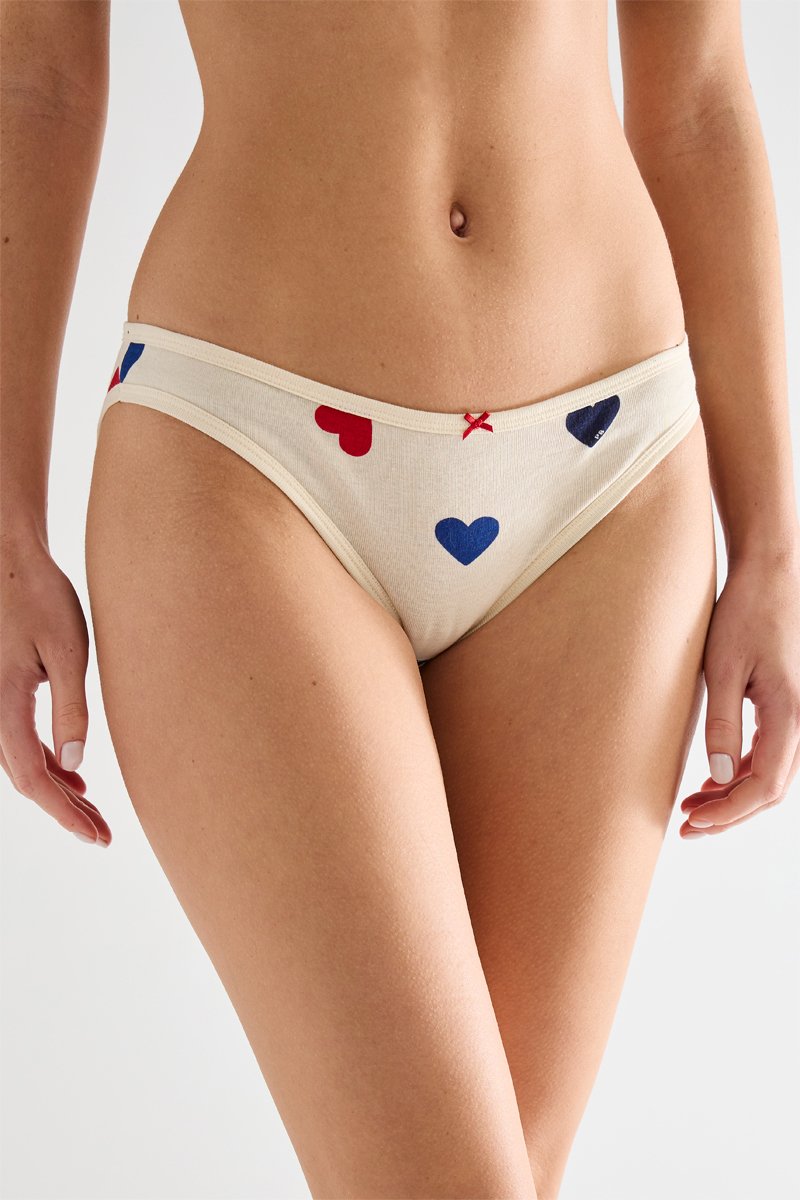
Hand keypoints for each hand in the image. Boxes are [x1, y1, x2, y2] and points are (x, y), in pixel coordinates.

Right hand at [0, 531, 110, 845]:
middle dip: (64, 810)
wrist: (7, 559)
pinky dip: (46, 762)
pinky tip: (73, 771)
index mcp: (3, 704)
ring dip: (56, 789)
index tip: (96, 836)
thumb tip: (76, 763)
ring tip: (92, 809)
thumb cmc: (39, 596)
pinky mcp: (0, 692)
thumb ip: (70, 708)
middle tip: (102, 835)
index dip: (64, 813)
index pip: (32, 778)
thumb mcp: (65, 651)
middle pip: (26, 778)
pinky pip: (18, 740)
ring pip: (21, 762)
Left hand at [680, 552, 799, 837]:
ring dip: (733, 797)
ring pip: (771, 775)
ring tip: (692, 807)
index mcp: (790, 715)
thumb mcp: (723, 667)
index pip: (764, 787)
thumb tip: (717, 776)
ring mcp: (798, 715)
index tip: (693, 823)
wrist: (772, 575)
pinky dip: (741, 774)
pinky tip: (712, 780)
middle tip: (686, 827)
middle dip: (729, 814)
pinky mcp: (787, 708)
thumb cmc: (746, 613)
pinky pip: (770, 755)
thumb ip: (722, 723)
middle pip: (771, 790)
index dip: (729, 814)